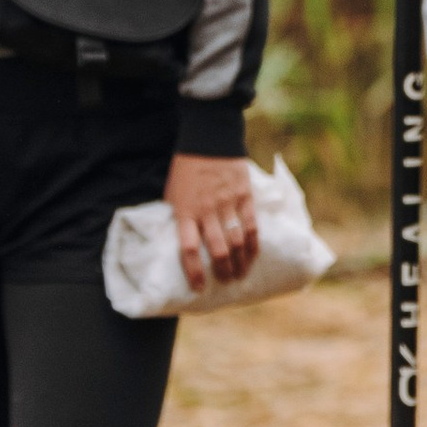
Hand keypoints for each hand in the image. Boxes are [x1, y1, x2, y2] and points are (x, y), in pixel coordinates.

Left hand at [167, 152, 258, 291]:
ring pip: (237, 241)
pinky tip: (252, 256)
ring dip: (240, 262)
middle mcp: (207, 210)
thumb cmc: (186, 169)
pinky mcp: (244, 196)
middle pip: (218, 250)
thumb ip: (179, 217)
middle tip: (225, 281)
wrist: (209, 139)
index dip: (194, 271)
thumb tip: (182, 243)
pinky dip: (253, 244)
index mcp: (185, 211)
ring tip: (240, 274)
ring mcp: (227, 203)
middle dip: (223, 271)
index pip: (189, 249)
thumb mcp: (173, 193)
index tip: (198, 287)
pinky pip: (251, 226)